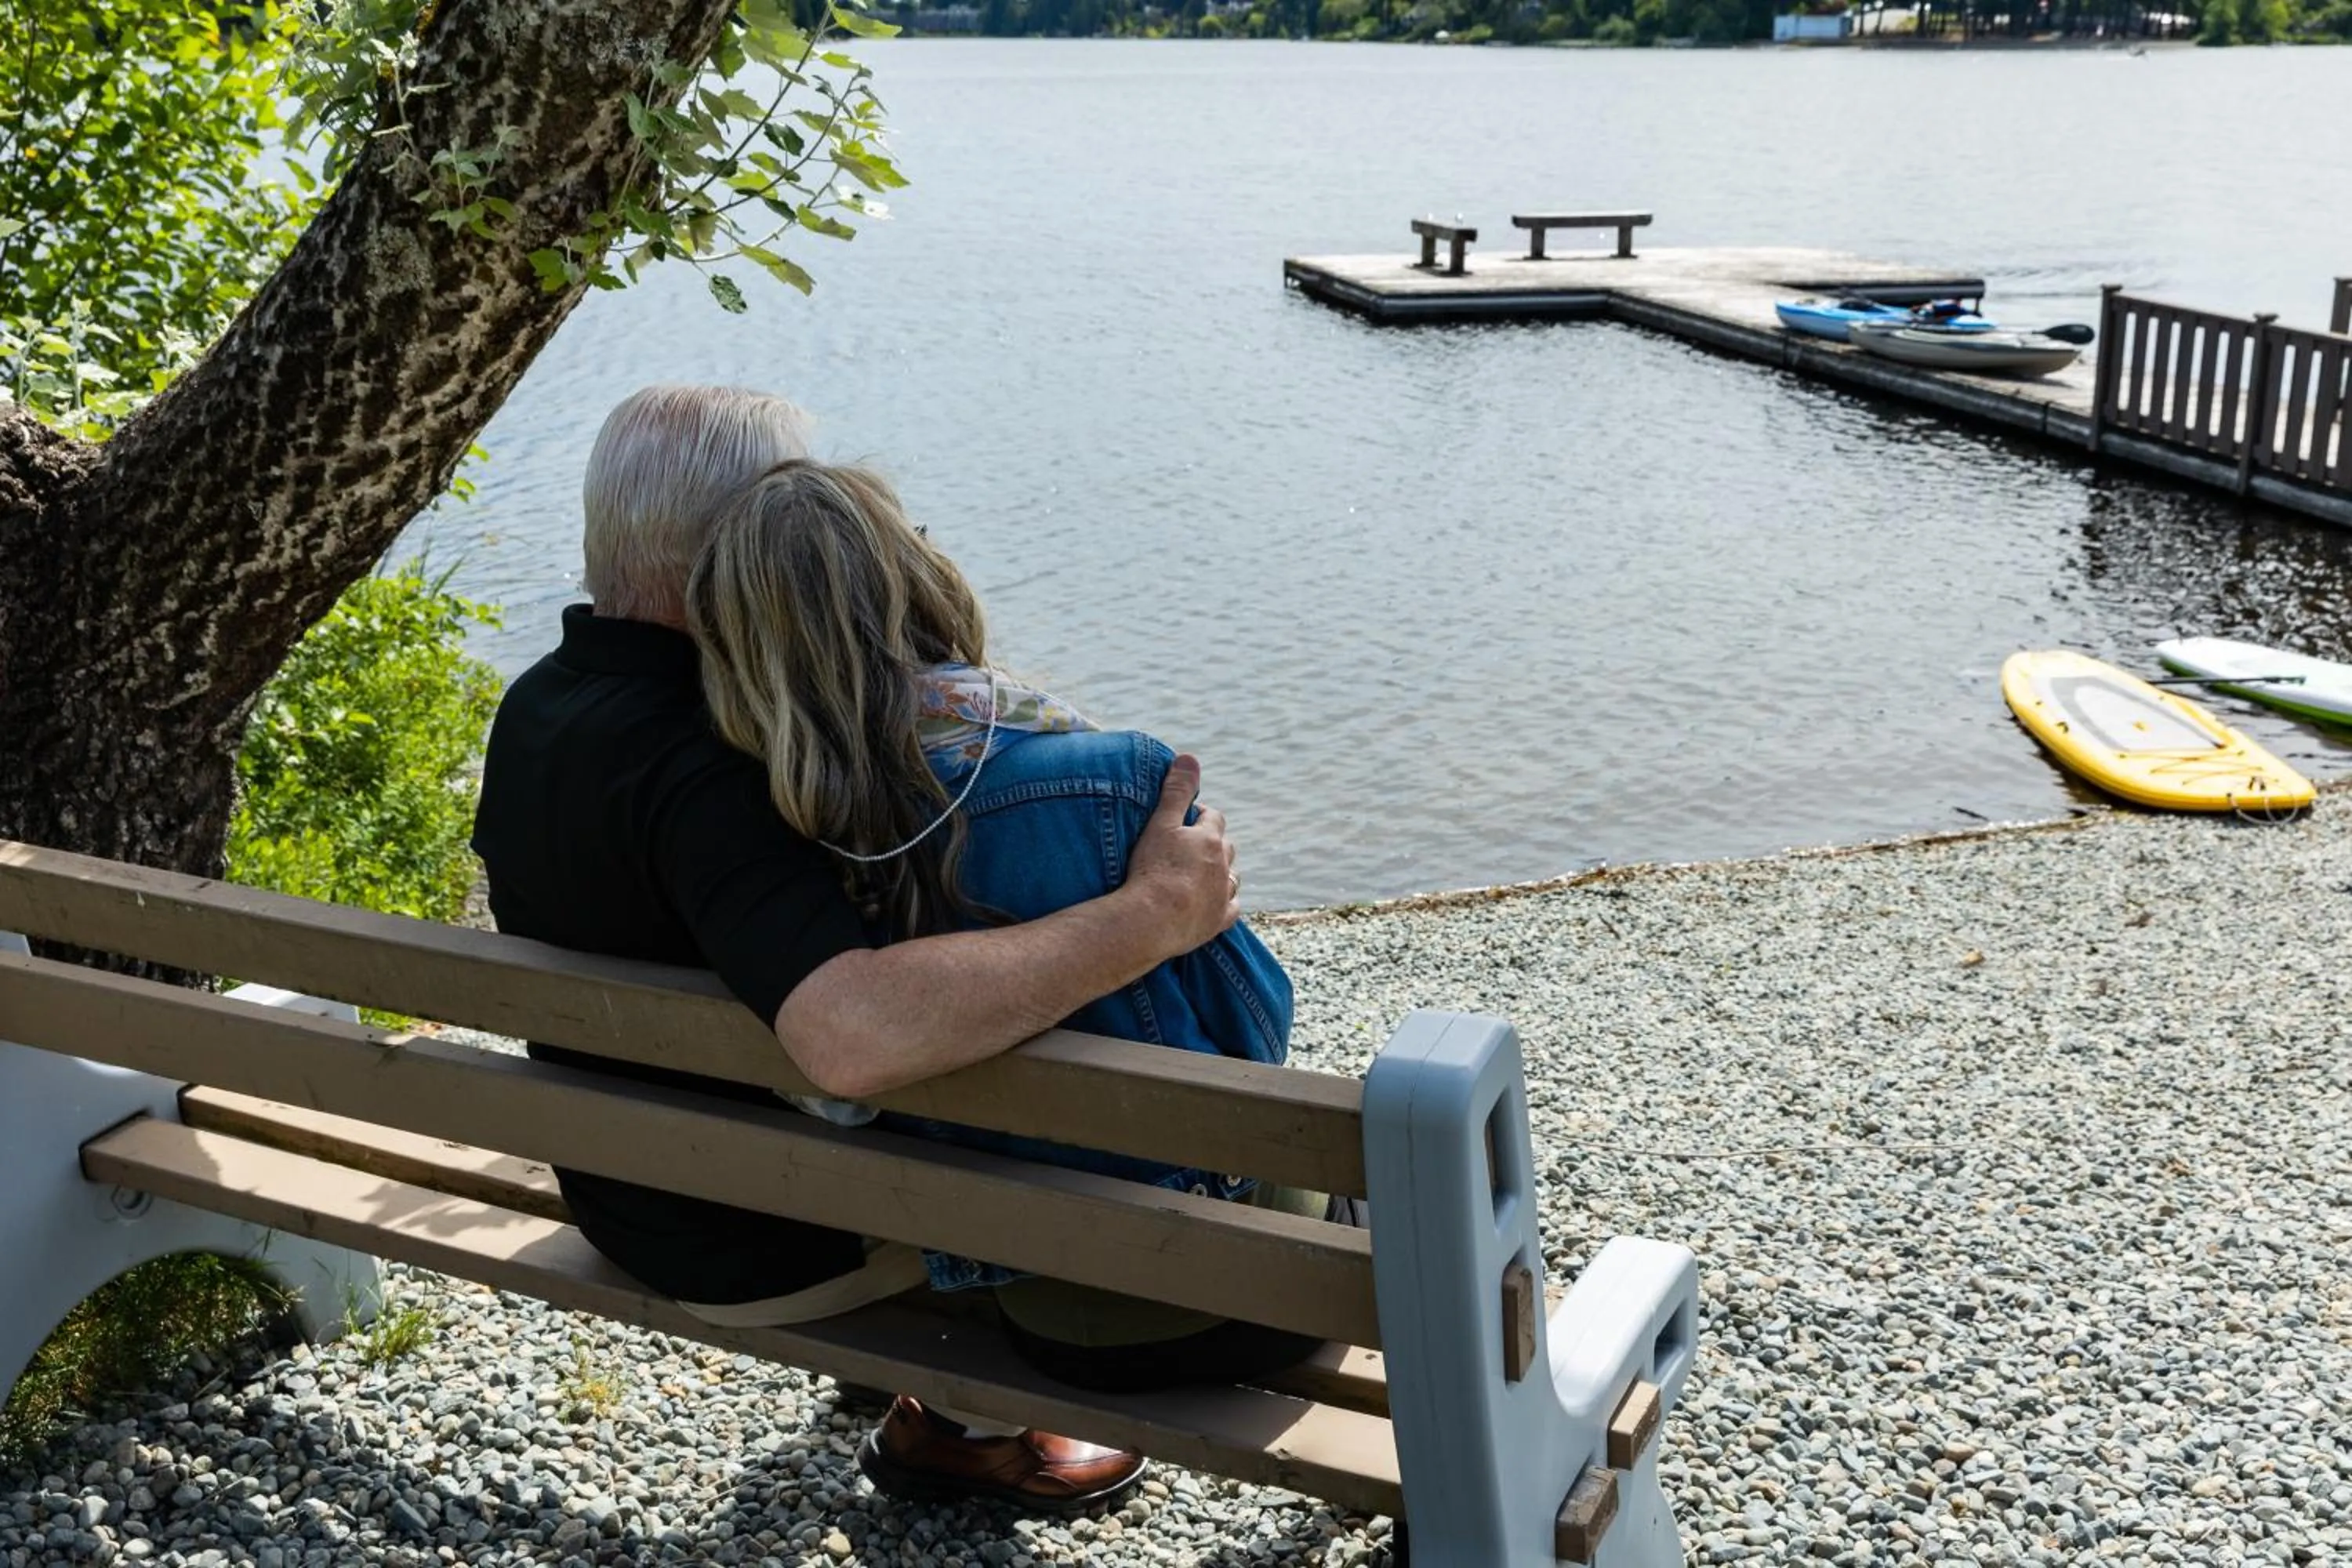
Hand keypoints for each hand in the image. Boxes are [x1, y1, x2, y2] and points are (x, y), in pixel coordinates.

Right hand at [1125, 753, 1239, 955]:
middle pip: (1226, 847)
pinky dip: (1226, 902)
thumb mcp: (1160, 823)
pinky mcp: (1218, 921)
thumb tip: (1189, 757)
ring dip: (1222, 872)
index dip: (1199, 816)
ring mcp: (1223, 895)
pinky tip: (1218, 903)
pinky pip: (1232, 908)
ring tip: (1204, 873)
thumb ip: (1176, 791)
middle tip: (1190, 846)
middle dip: (1213, 842)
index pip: (1212, 818)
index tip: (1184, 819)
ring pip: (1232, 877)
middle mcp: (1223, 866)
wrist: (1151, 919)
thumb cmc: (1152, 868)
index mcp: (1209, 839)